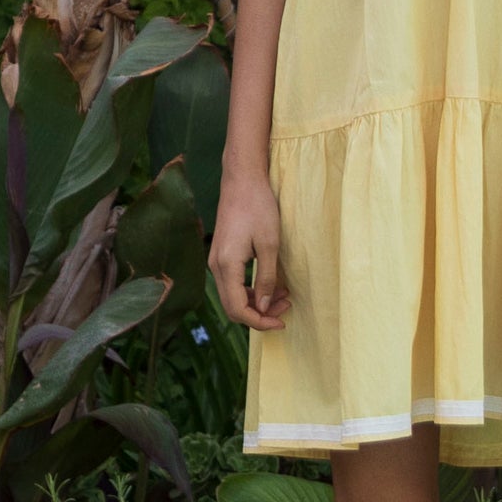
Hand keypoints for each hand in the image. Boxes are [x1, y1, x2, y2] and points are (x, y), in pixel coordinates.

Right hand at [209, 172, 291, 329]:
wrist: (242, 180)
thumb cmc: (258, 207)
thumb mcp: (269, 244)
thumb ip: (266, 278)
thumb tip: (262, 307)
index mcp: (226, 265)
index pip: (237, 309)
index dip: (259, 321)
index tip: (281, 321)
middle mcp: (216, 266)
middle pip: (233, 307)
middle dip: (259, 314)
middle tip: (286, 309)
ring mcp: (216, 261)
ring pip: (233, 296)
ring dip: (257, 302)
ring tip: (283, 297)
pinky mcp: (222, 255)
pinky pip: (233, 283)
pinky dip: (251, 290)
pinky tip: (271, 285)